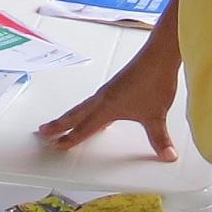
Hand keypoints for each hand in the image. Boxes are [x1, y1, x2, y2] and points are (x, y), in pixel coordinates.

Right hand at [37, 43, 179, 158]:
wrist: (159, 56)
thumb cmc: (154, 82)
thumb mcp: (156, 115)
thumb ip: (160, 138)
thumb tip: (168, 156)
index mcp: (107, 107)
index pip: (85, 127)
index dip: (71, 138)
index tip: (56, 145)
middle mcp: (103, 98)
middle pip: (76, 114)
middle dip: (59, 124)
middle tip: (43, 131)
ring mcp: (109, 91)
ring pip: (84, 107)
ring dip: (71, 116)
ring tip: (61, 123)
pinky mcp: (116, 86)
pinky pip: (95, 102)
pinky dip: (87, 110)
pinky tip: (97, 115)